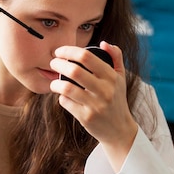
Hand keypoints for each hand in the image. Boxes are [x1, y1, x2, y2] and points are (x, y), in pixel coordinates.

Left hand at [50, 42, 137, 171]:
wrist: (119, 130)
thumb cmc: (117, 100)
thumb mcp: (121, 78)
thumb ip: (116, 58)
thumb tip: (104, 43)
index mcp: (112, 77)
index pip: (87, 57)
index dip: (69, 51)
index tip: (60, 51)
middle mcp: (105, 90)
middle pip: (74, 71)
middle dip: (58, 64)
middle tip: (53, 63)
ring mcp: (95, 105)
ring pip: (67, 88)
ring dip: (55, 83)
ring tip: (54, 82)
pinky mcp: (86, 117)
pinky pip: (66, 103)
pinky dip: (61, 97)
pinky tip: (63, 96)